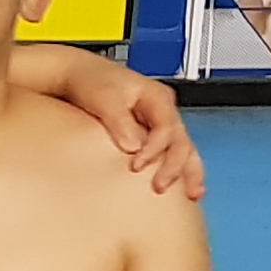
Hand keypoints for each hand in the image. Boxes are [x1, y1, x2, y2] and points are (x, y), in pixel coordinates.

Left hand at [69, 56, 204, 197]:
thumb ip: (120, 121)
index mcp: (157, 96)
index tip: (136, 165)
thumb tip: (134, 147)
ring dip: (188, 171)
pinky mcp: (151, 135)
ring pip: (183, 148)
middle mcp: (163, 111)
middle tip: (161, 186)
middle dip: (176, 165)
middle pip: (181, 140)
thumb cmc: (91, 81)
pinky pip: (170, 153)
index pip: (166, 127)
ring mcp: (159, 123)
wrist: (78, 76)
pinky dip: (179, 169)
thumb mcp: (104, 97)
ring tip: (192, 194)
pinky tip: (185, 188)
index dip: (155, 149)